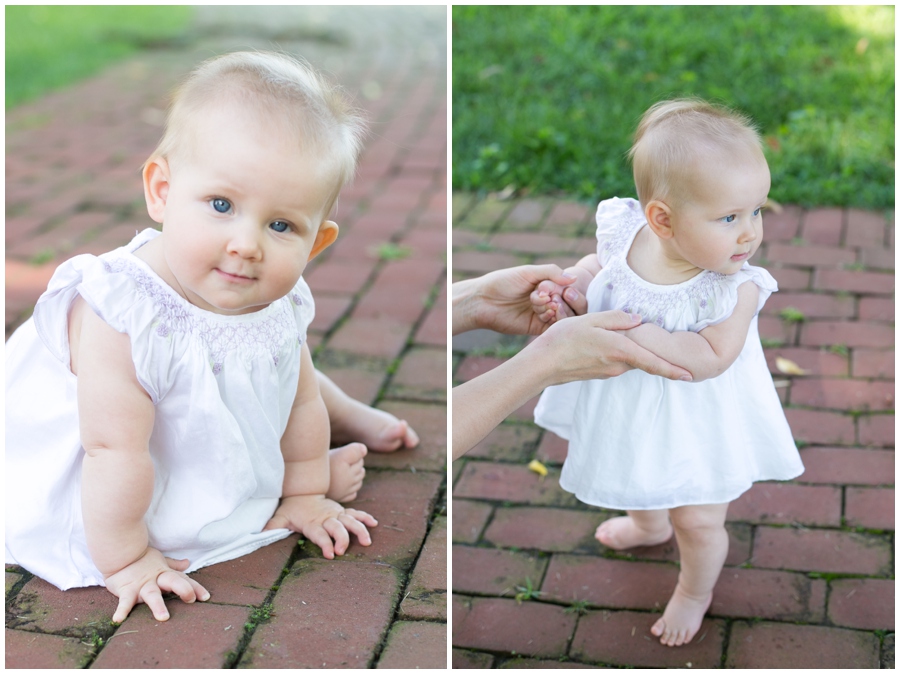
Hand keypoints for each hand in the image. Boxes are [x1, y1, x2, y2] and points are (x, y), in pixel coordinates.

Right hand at [103, 547, 209, 622]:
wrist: (118, 552)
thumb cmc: (141, 558)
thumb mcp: (160, 560)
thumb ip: (173, 565)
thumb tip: (188, 563)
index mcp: (165, 573)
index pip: (184, 580)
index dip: (195, 588)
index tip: (206, 597)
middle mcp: (156, 579)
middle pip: (172, 582)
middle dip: (183, 589)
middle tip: (190, 599)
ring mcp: (141, 585)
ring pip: (152, 594)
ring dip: (158, 605)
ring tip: (163, 617)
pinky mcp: (126, 590)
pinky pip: (124, 602)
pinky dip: (121, 610)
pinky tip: (118, 620)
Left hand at [263, 494, 377, 558]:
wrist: (303, 489)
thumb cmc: (292, 507)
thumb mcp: (281, 516)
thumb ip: (273, 526)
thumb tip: (259, 534)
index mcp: (312, 522)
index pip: (319, 534)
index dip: (324, 543)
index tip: (330, 554)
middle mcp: (326, 518)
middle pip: (337, 529)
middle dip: (342, 540)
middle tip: (343, 551)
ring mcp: (336, 514)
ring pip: (350, 521)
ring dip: (359, 530)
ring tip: (366, 541)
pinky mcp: (342, 511)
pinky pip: (356, 513)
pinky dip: (365, 518)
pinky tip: (374, 524)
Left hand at [453, 264, 579, 335]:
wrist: (483, 301)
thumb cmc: (504, 282)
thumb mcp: (528, 272)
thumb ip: (552, 273)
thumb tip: (574, 278)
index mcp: (547, 286)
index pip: (568, 289)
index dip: (564, 288)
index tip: (549, 287)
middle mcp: (547, 300)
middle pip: (570, 304)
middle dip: (562, 299)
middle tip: (550, 297)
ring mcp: (543, 315)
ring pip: (564, 316)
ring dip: (558, 309)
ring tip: (548, 304)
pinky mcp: (537, 328)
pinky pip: (554, 328)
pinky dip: (554, 319)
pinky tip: (545, 313)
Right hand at [531, 310, 693, 384]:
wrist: (542, 364)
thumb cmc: (564, 339)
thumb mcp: (591, 320)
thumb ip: (617, 318)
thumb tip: (638, 320)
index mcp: (620, 351)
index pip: (654, 362)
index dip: (673, 370)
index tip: (690, 375)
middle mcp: (618, 365)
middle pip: (643, 358)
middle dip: (652, 352)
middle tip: (660, 338)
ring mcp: (608, 372)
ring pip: (629, 358)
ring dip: (631, 350)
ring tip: (623, 336)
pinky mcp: (599, 373)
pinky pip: (616, 361)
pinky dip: (618, 352)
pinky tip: (605, 342)